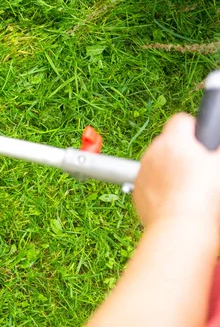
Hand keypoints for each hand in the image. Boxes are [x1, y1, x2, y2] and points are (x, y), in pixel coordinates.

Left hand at [133, 113, 219, 229]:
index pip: (181, 120)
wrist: (180, 227)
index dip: (193, 129)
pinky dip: (160, 188)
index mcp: (173, 141)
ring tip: (189, 188)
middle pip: (168, 143)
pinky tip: (175, 200)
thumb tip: (214, 148)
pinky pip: (149, 182)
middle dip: (182, 152)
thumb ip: (217, 150)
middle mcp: (152, 153)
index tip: (201, 143)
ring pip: (157, 163)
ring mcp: (142, 172)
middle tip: (199, 169)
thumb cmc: (205, 197)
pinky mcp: (137, 191)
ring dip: (170, 170)